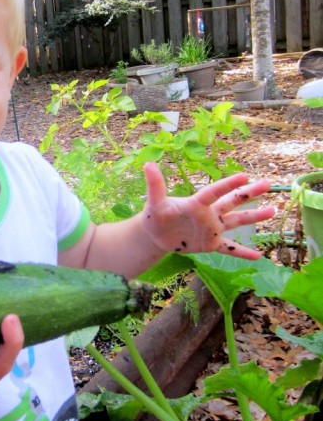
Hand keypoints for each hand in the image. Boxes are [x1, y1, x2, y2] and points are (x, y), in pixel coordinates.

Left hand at [141, 161, 274, 260]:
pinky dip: (242, 252)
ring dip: (254, 217)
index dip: (228, 185)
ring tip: (272, 210)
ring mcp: (212, 228)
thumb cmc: (155, 215)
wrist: (156, 234)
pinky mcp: (211, 243)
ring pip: (237, 221)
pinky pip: (229, 248)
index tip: (244, 176)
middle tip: (268, 183)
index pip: (214, 192)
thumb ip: (155, 185)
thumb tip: (148, 164)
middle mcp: (209, 214)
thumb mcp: (154, 203)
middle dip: (250, 193)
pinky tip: (258, 257)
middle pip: (232, 201)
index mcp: (197, 203)